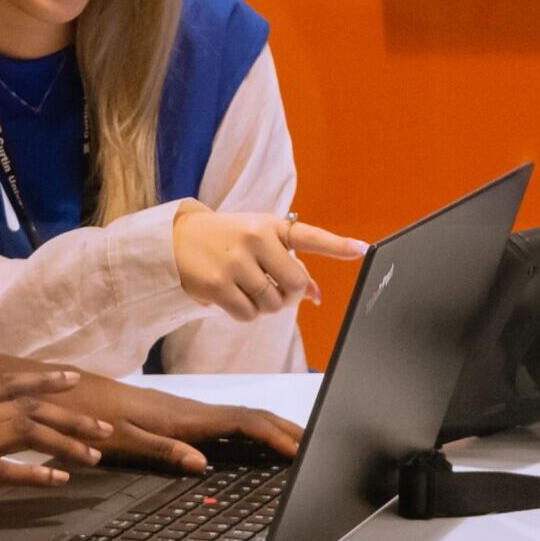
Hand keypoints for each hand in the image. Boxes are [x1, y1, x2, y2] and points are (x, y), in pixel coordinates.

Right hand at [0, 370, 114, 533]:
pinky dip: (36, 474)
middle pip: (24, 407)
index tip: (71, 379)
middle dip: (69, 415)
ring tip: (93, 455)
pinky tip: (58, 481)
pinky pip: (4, 471)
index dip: (40, 379)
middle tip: (103, 427)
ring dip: (63, 442)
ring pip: (22, 432)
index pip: (3, 384)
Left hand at [60, 377, 306, 473]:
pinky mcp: (179, 420)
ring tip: (300, 446)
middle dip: (286, 431)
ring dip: (272, 430)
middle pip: (251, 417)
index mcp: (184, 418)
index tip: (300, 451)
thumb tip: (203, 464)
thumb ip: (163, 450)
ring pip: (241, 420)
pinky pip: (226, 425)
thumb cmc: (92, 419)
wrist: (68, 396)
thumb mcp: (123, 440)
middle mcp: (192, 412)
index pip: (242, 423)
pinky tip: (257, 445)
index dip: (274, 436)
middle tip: (318, 448)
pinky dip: (252, 433)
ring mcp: (187, 414)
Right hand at [171, 201, 368, 321]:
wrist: (176, 240)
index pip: (309, 236)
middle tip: (274, 289)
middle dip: (289, 295)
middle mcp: (254, 239)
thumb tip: (316, 294)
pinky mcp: (216, 284)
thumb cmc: (226, 240)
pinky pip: (249, 315)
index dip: (338, 246)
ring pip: (272, 304)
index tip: (363, 250)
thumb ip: (289, 263)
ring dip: (265, 305)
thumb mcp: (258, 241)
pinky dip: (246, 314)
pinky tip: (233, 297)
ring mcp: (234, 262)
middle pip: (294, 285)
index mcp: (269, 225)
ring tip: (247, 289)